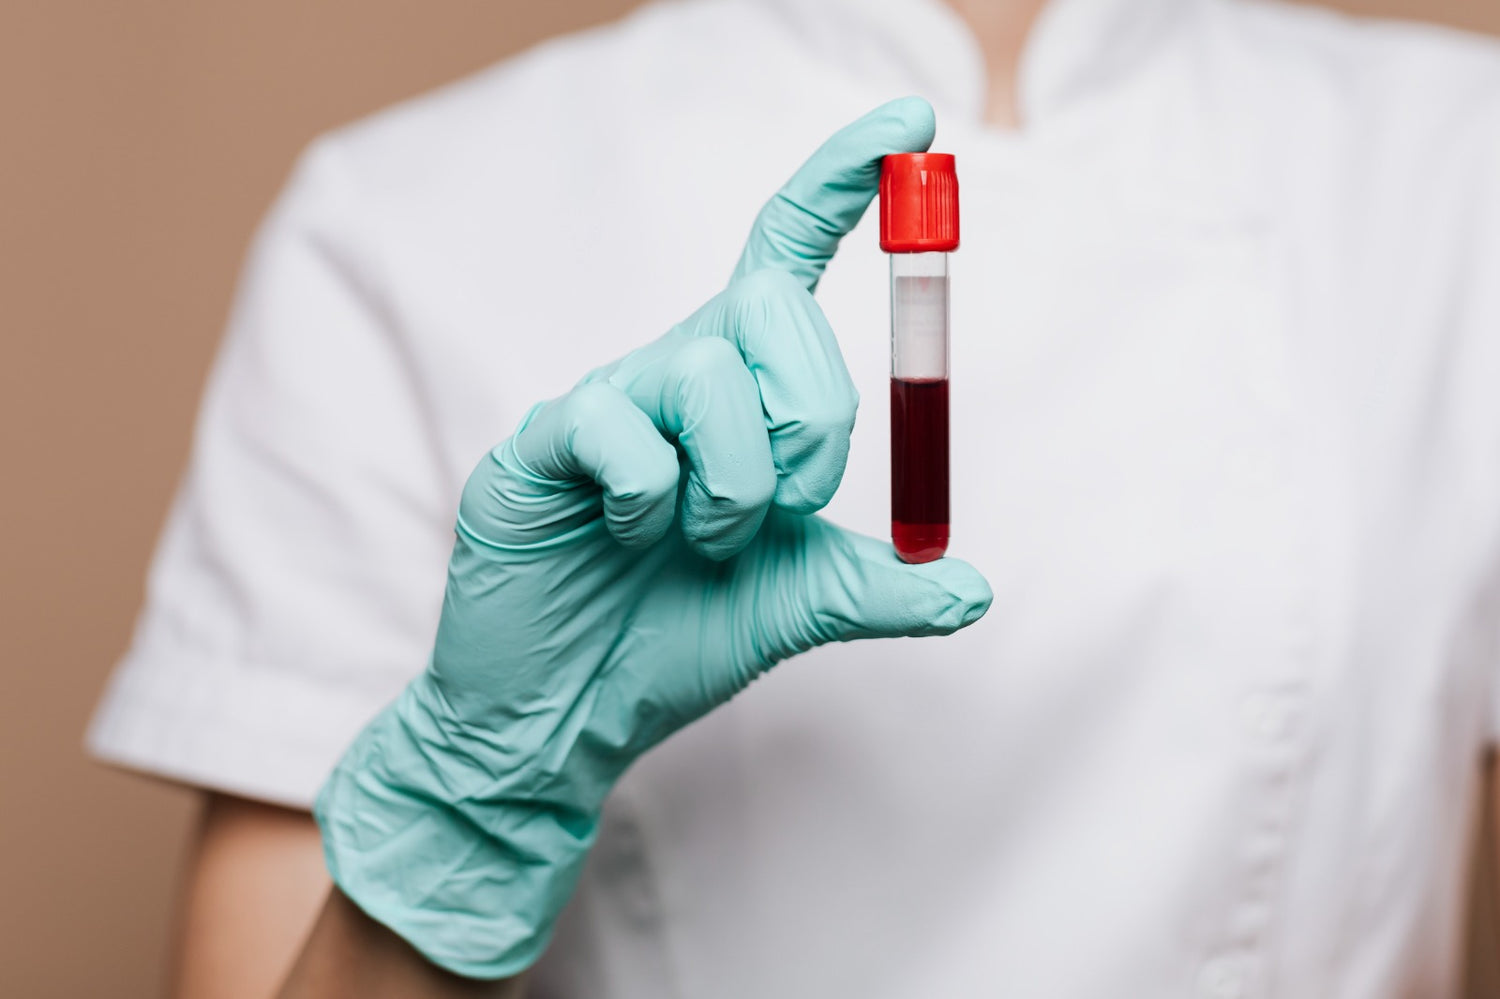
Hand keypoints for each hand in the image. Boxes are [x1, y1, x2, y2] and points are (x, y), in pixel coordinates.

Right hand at [314, 96, 992, 978]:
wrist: (566, 713)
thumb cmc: (671, 639)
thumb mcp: (794, 608)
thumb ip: (876, 587)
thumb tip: (971, 586)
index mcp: (740, 391)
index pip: (787, 254)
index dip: (844, 185)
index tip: (910, 125)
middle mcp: (675, 372)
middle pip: (774, 306)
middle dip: (814, 420)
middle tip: (783, 508)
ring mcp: (606, 401)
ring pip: (710, 375)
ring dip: (736, 488)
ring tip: (698, 544)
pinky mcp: (542, 443)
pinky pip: (623, 434)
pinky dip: (652, 506)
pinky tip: (622, 539)